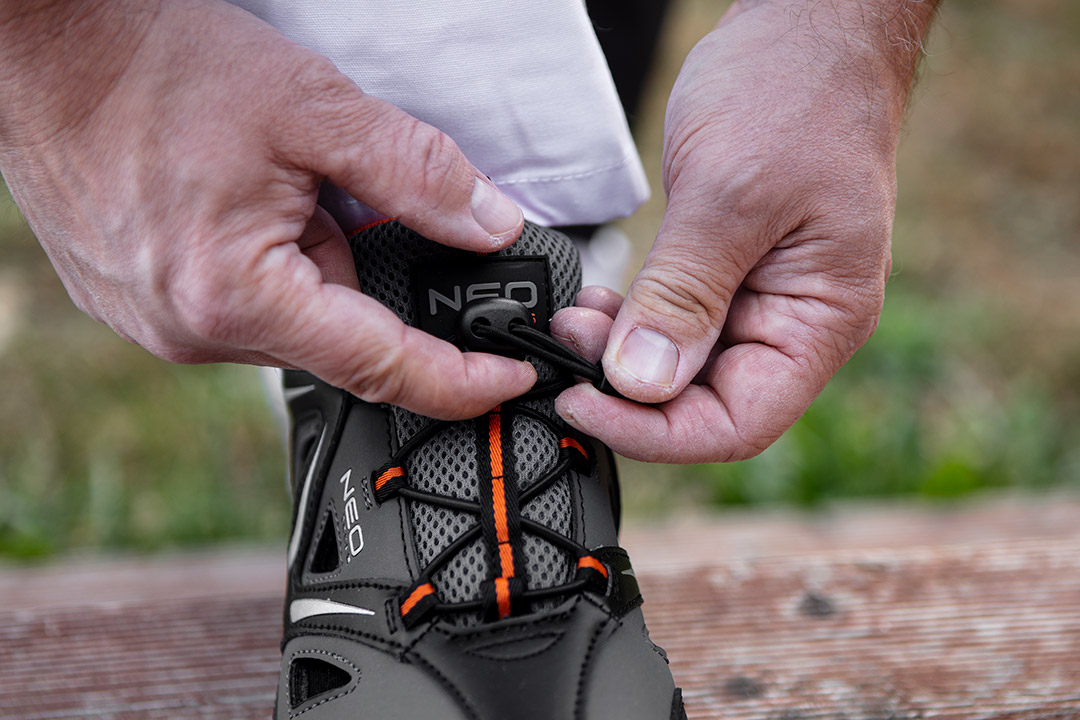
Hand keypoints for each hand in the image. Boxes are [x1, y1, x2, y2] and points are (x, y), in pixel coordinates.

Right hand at [0, 0, 530, 419]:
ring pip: (292, 322)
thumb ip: (418, 175)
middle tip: (355, 202)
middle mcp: (190, 333)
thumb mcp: (315, 110)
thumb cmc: (156, 68)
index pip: (382, 366)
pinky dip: (276, 267)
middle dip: (371, 280)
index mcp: (234, 298)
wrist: (45, 47)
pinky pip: (246, 308)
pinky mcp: (145, 308)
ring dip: (318, 266)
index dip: (461, 381)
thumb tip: (490, 224)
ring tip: (280, 187)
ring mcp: (160, 326)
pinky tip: (249, 207)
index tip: (511, 379)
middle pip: (337, 341)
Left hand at [554, 0, 937, 462]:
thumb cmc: (795, 92)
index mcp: (822, 320)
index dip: (655, 432)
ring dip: (623, 360)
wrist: (807, 28)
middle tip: (566, 354)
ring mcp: (761, 300)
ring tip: (573, 323)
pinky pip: (675, 325)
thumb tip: (640, 385)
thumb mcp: (729, 195)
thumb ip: (683, 296)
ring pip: (683, 370)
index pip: (737, 424)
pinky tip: (597, 307)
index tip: (584, 404)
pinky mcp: (728, 275)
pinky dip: (631, 325)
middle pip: (707, 406)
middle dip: (629, 392)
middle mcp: (795, 324)